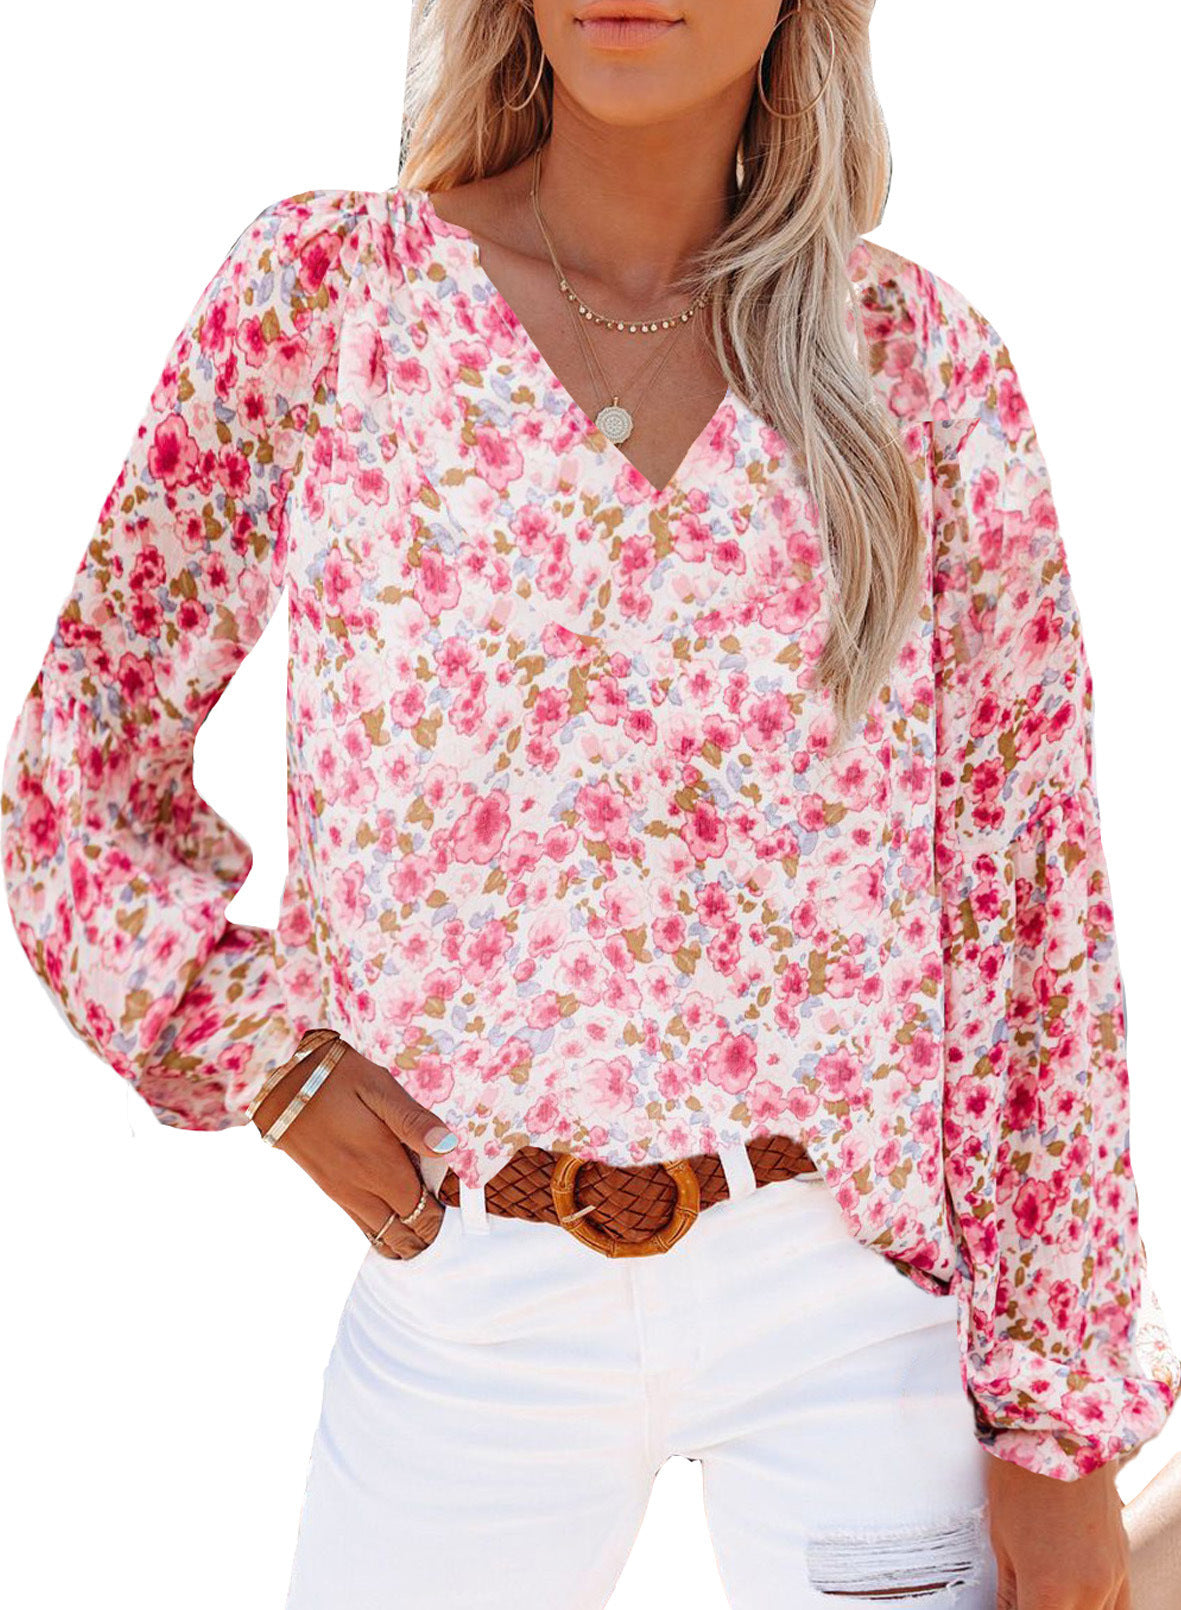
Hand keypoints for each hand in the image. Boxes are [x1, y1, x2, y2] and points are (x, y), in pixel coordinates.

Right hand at [250, 1037, 456, 1259]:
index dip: (439, 1217)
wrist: (277, 1084)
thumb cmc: (334, 1077)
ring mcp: (341, 1191)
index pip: (420, 1212)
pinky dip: (381, 1228)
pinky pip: (359, 1222)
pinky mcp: (327, 1187)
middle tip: (441, 1220)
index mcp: (379, 1164)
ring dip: (402, 1235)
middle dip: (424, 1232)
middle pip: (401, 1232)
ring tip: (421, 1228)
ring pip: (379, 1233)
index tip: (453, 1208)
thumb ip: (413, 1121)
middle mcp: (360, 1187)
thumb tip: (448, 1147)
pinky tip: (391, 1218)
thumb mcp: (377, 1086)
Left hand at [987, 1453, 1130, 1608]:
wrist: (1061, 1430)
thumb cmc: (1023, 1473)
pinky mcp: (1123, 1561)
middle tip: (1026, 1597)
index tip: (1010, 1607)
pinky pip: (1117, 1606)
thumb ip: (1009, 1592)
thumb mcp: (1001, 1538)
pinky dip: (1094, 1607)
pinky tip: (1074, 1597)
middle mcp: (1089, 1592)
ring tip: (1050, 1595)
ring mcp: (1113, 1578)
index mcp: (1051, 1591)